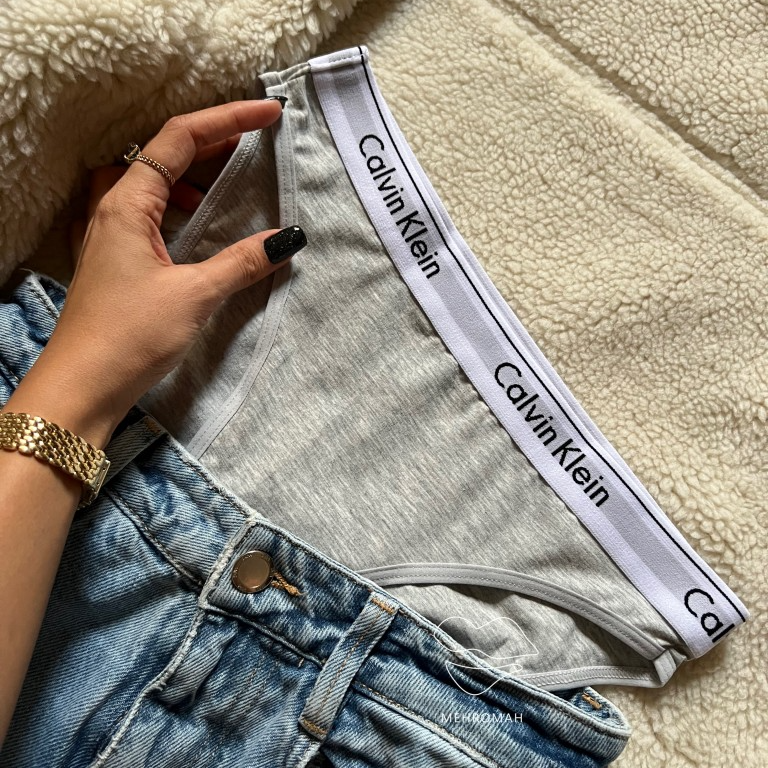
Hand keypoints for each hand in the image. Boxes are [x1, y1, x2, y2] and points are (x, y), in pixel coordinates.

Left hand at [40, 99, 305, 442]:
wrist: (83, 387)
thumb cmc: (128, 336)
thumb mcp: (194, 295)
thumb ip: (242, 262)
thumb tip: (287, 238)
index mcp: (127, 204)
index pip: (179, 139)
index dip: (228, 120)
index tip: (269, 115)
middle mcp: (112, 209)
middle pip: (164, 152)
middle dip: (213, 142)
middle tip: (255, 142)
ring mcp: (109, 233)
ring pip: (152, 181)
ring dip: (192, 173)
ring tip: (226, 183)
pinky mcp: (114, 258)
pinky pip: (148, 211)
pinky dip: (177, 205)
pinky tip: (196, 227)